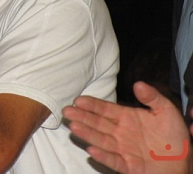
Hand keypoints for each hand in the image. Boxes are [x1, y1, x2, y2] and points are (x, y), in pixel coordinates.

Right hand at [62, 81, 189, 173]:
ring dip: (87, 134)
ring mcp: (122, 149)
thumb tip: (138, 83)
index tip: (79, 100)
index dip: (92, 104)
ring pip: (101, 140)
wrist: (182, 162)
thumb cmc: (174, 137)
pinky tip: (91, 150)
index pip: (105, 109)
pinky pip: (113, 160)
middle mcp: (120, 133)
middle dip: (82, 117)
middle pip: (97, 123)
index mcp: (126, 117)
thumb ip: (152, 97)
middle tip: (67, 111)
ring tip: (74, 126)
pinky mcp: (128, 166)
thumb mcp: (167, 111)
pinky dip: (102, 156)